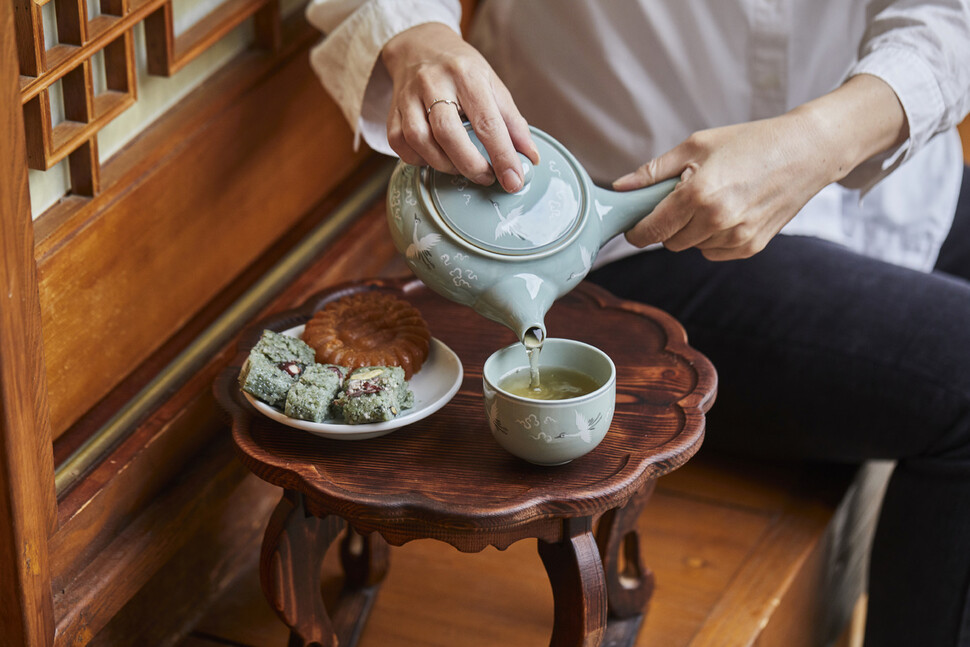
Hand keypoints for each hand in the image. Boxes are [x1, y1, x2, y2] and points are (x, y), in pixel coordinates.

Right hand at [381, 23, 539, 192]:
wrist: (420, 45)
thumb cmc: (462, 69)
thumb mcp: (492, 84)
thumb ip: (512, 121)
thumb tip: (529, 157)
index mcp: (467, 75)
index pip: (487, 122)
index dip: (502, 156)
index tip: (514, 181)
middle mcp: (434, 82)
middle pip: (448, 133)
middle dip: (471, 165)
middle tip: (486, 177)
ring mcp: (409, 96)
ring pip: (420, 141)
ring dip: (443, 165)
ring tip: (461, 167)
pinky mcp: (392, 109)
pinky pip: (399, 144)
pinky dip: (418, 159)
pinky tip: (434, 158)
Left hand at [614, 74, 906, 260]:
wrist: (806, 151)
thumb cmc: (750, 142)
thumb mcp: (696, 146)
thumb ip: (653, 171)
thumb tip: (620, 188)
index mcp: (698, 194)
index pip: (652, 229)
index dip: (637, 231)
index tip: (633, 227)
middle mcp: (717, 220)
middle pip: (669, 242)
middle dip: (668, 226)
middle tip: (681, 200)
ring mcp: (737, 237)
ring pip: (692, 247)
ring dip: (692, 231)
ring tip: (713, 200)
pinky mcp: (751, 247)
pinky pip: (713, 252)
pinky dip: (712, 238)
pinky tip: (729, 212)